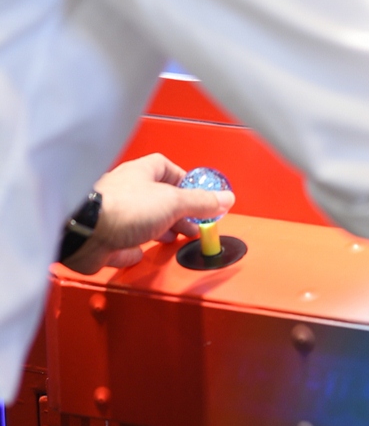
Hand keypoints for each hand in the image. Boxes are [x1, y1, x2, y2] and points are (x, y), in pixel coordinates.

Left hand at [61, 153, 234, 274]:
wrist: (85, 231)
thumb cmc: (122, 207)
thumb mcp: (173, 202)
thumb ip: (200, 202)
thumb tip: (225, 198)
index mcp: (143, 173)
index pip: (170, 170)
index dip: (186, 183)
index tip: (201, 196)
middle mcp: (128, 191)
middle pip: (158, 199)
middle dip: (177, 213)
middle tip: (193, 225)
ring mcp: (115, 216)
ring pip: (142, 222)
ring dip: (158, 231)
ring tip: (173, 239)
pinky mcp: (104, 241)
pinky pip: (122, 245)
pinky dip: (132, 251)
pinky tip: (139, 255)